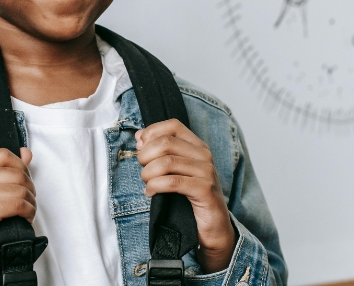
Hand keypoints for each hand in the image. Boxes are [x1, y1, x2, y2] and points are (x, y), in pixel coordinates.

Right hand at [0, 147, 35, 281]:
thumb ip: (6, 170)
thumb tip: (27, 153)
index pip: (4, 155)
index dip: (21, 168)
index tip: (24, 183)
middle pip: (15, 172)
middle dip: (29, 188)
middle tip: (29, 202)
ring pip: (19, 189)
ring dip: (30, 202)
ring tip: (28, 212)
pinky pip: (16, 204)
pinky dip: (28, 211)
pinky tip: (25, 218)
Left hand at [136, 120, 235, 272]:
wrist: (214, 227)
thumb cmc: (192, 199)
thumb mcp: (177, 171)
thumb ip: (161, 153)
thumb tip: (139, 137)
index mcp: (198, 146)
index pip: (172, 125)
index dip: (151, 133)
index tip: (141, 148)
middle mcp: (204, 155)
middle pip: (165, 142)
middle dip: (145, 156)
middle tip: (143, 170)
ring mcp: (206, 172)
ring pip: (166, 162)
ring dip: (148, 174)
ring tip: (147, 183)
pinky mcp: (204, 190)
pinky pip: (172, 182)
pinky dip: (155, 186)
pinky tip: (151, 193)